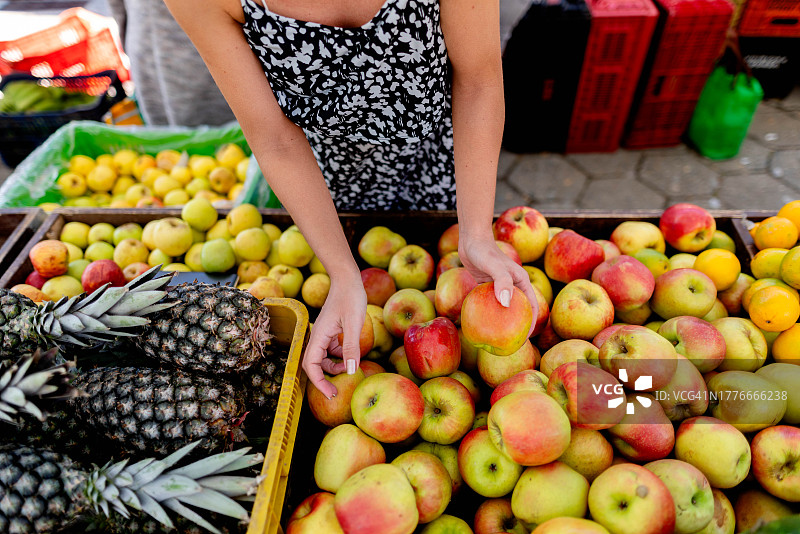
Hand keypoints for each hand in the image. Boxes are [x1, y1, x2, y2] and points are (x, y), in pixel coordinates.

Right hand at [302, 272, 366, 399]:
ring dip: (334, 366)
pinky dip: (339, 356)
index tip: (331, 393)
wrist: (348, 278)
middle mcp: (317, 336)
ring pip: (323, 358)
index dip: (319, 382)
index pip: (311, 365)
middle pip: (314, 364)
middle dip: (324, 378)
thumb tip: (350, 371)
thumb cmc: (351, 297)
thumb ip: (351, 347)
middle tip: (338, 390)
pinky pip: (330, 350)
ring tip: (350, 367)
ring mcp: (323, 334)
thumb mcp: (354, 323)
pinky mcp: (330, 331)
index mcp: (318, 335)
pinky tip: (351, 355)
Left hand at [459, 234, 538, 336]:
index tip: (525, 339)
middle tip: (510, 343)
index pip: (532, 306)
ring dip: (502, 321)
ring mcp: (500, 285)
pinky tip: (480, 323)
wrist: (471, 239)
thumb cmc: (484, 251)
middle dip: (518, 326)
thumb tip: (507, 305)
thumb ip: (501, 283)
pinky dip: (488, 312)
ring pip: (505, 307)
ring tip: (496, 337)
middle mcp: (513, 284)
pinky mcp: (488, 285)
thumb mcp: (494, 266)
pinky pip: (490, 303)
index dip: (532, 323)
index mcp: (521, 281)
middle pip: (519, 309)